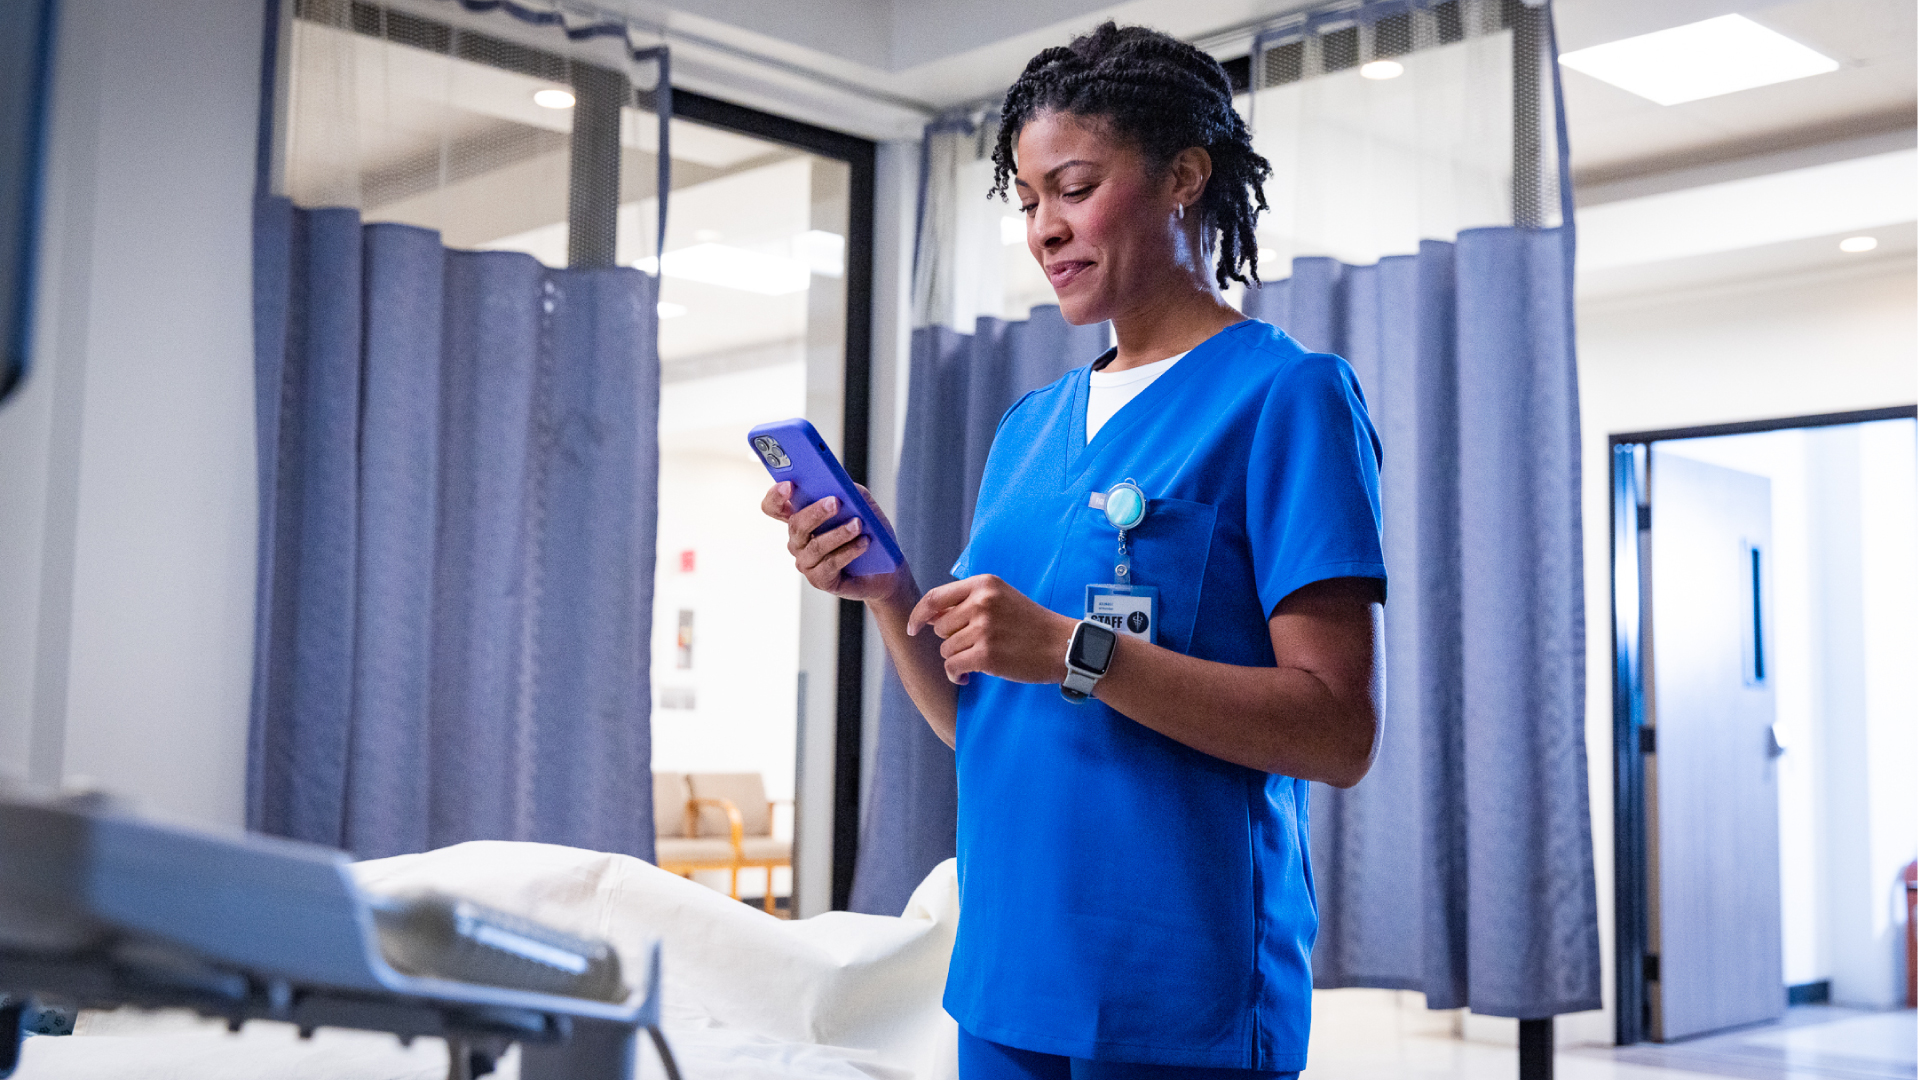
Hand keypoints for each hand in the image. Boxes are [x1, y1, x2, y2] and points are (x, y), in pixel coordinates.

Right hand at [760, 482, 910, 603]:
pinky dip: (848, 551)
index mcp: (801, 518)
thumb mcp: (862, 506)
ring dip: (839, 533)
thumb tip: (840, 486)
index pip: (775, 507)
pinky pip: (830, 564)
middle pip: (796, 525)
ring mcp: (806, 562)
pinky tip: (864, 542)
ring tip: (858, 524)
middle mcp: (798, 541)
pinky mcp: (820, 580)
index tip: (788, 484)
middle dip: (815, 512)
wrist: (885, 569)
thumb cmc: (869, 533)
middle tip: (835, 502)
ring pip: (815, 546)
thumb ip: (850, 492)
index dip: (776, 496)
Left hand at [907, 575, 1076, 684]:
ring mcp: (983, 629)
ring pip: (946, 649)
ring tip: (979, 659)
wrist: (1063, 645)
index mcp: (984, 584)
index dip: (918, 615)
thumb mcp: (1001, 598)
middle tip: (975, 645)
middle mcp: (981, 603)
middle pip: (939, 628)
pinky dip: (957, 675)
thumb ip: (968, 601)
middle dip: (951, 640)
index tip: (913, 628)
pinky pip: (953, 667)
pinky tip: (969, 676)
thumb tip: (929, 616)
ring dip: (957, 658)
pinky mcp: (986, 654)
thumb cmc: (1032, 624)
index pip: (935, 598)